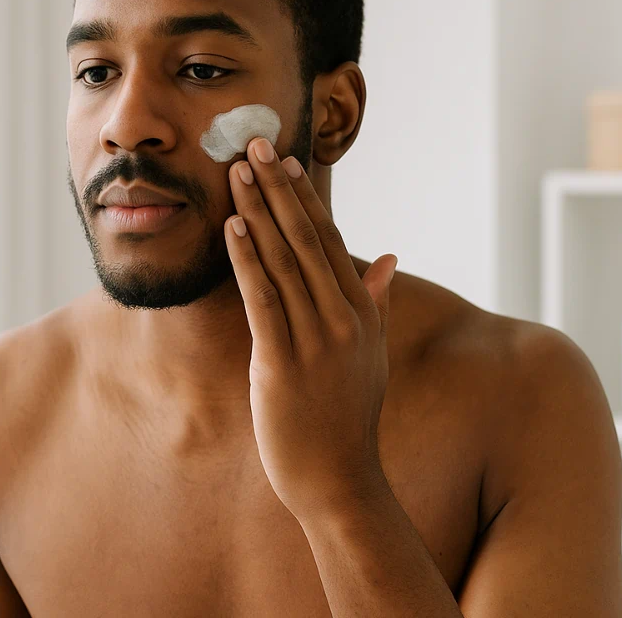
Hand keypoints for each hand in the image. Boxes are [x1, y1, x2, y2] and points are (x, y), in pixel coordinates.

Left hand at [224, 137, 398, 521]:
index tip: (283, 160)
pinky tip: (232, 227)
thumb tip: (389, 258)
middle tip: (253, 143)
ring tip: (235, 171)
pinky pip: (263, 300)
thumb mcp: (372, 355)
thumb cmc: (349, 417)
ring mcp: (316, 340)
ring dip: (257, 211)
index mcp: (362, 311)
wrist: (340, 479)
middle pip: (306, 238)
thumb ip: (377, 302)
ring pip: (283, 260)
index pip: (330, 239)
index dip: (304, 196)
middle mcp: (343, 318)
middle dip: (277, 188)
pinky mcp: (283, 363)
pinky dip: (247, 260)